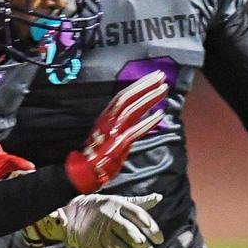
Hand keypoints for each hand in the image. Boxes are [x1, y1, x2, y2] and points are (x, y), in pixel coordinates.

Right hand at [59, 193, 164, 247]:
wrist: (73, 215)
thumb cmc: (103, 208)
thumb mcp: (119, 201)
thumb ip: (139, 203)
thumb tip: (159, 197)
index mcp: (117, 205)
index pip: (138, 215)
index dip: (151, 228)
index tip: (160, 240)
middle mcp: (109, 217)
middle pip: (129, 233)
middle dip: (143, 247)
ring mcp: (99, 231)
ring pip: (118, 247)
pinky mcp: (91, 245)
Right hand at [65, 71, 168, 192]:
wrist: (84, 171)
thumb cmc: (98, 152)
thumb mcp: (108, 131)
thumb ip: (121, 121)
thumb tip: (139, 110)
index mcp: (106, 116)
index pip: (123, 95)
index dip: (139, 84)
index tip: (153, 76)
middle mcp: (108, 120)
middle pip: (127, 98)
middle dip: (145, 85)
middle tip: (161, 76)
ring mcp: (113, 132)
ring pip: (132, 110)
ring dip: (148, 99)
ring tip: (163, 90)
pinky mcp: (118, 145)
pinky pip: (136, 131)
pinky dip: (148, 122)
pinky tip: (160, 115)